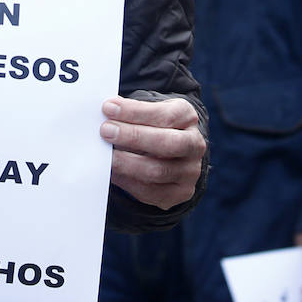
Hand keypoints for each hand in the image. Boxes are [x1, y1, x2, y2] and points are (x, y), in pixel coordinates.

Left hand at [101, 96, 204, 210]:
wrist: (174, 154)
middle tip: (106, 131)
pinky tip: (113, 172)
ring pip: (157, 171)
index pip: (164, 115)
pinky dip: (128, 181)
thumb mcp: (149, 114)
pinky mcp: (180, 193)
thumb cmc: (154, 128)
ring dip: (127, 163)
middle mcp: (194, 144)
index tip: (109, 108)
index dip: (135, 112)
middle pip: (167, 143)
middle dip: (134, 136)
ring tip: (107, 157)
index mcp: (187, 117)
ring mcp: (190, 171)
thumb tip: (106, 113)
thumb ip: (132, 114)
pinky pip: (150, 191)